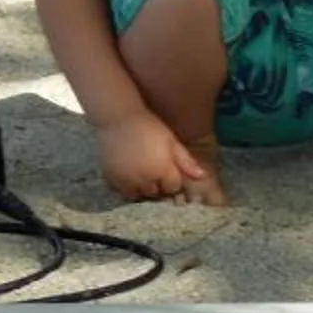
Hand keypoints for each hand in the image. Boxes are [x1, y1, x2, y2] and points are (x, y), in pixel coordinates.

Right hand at [97, 115, 212, 201]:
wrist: (118, 117)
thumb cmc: (149, 126)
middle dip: (157, 186)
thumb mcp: (171, 141)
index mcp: (162, 170)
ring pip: (137, 196)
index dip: (172, 180)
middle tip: (154, 171)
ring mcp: (126, 181)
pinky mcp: (110, 179)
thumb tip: (202, 176)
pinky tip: (127, 174)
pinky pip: (120, 192)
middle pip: (155, 194)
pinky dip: (125, 187)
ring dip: (141, 189)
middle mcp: (144, 180)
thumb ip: (186, 161)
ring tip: (141, 174)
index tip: (169, 171)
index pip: (173, 188)